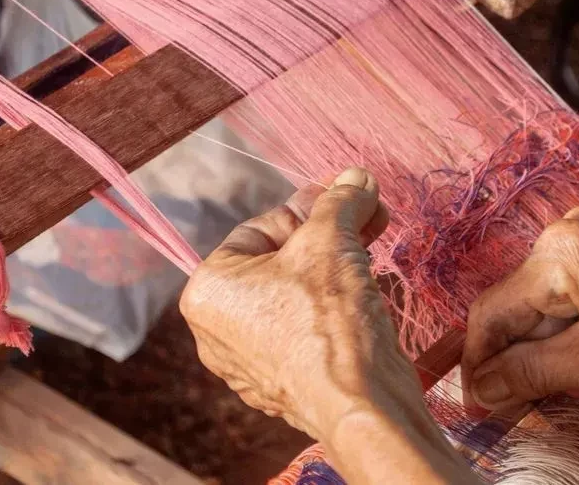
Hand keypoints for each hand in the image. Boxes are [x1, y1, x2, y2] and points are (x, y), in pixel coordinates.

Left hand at [180, 167, 409, 439]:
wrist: (362, 402)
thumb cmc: (330, 316)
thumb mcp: (332, 239)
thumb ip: (340, 200)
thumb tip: (356, 176)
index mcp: (207, 290)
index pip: (261, 228)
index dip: (311, 211)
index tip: (349, 199)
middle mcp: (216, 331)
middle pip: (279, 261)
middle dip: (328, 238)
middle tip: (367, 220)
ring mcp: (248, 365)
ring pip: (295, 296)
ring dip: (335, 268)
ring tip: (371, 253)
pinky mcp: (283, 387)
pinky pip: (304, 331)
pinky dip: (333, 310)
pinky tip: (365, 297)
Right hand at [461, 207, 578, 410]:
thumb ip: (530, 372)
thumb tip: (480, 388)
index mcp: (560, 252)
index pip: (492, 311)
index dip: (477, 361)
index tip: (474, 401)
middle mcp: (568, 232)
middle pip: (517, 305)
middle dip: (511, 357)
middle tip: (509, 405)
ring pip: (542, 301)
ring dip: (538, 346)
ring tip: (546, 389)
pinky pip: (567, 292)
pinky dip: (563, 329)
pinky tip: (574, 360)